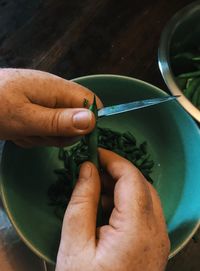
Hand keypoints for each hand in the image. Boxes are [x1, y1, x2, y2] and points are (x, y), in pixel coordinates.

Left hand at [0, 68, 101, 146]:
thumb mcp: (24, 118)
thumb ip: (59, 121)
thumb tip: (93, 121)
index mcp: (56, 88)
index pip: (92, 102)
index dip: (90, 122)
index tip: (73, 137)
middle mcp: (54, 93)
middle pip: (77, 119)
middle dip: (59, 134)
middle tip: (36, 133)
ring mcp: (43, 102)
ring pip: (59, 128)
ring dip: (43, 136)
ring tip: (21, 131)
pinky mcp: (34, 110)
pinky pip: (45, 128)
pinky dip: (33, 135)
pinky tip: (17, 131)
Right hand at [56, 149, 169, 270]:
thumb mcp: (74, 243)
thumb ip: (82, 200)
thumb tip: (88, 169)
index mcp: (137, 230)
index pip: (131, 177)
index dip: (113, 159)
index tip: (94, 152)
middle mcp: (156, 232)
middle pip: (142, 184)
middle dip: (117, 171)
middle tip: (93, 169)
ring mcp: (159, 240)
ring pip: (145, 196)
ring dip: (122, 186)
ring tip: (95, 189)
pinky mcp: (154, 246)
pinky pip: (145, 212)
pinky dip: (126, 202)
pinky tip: (106, 207)